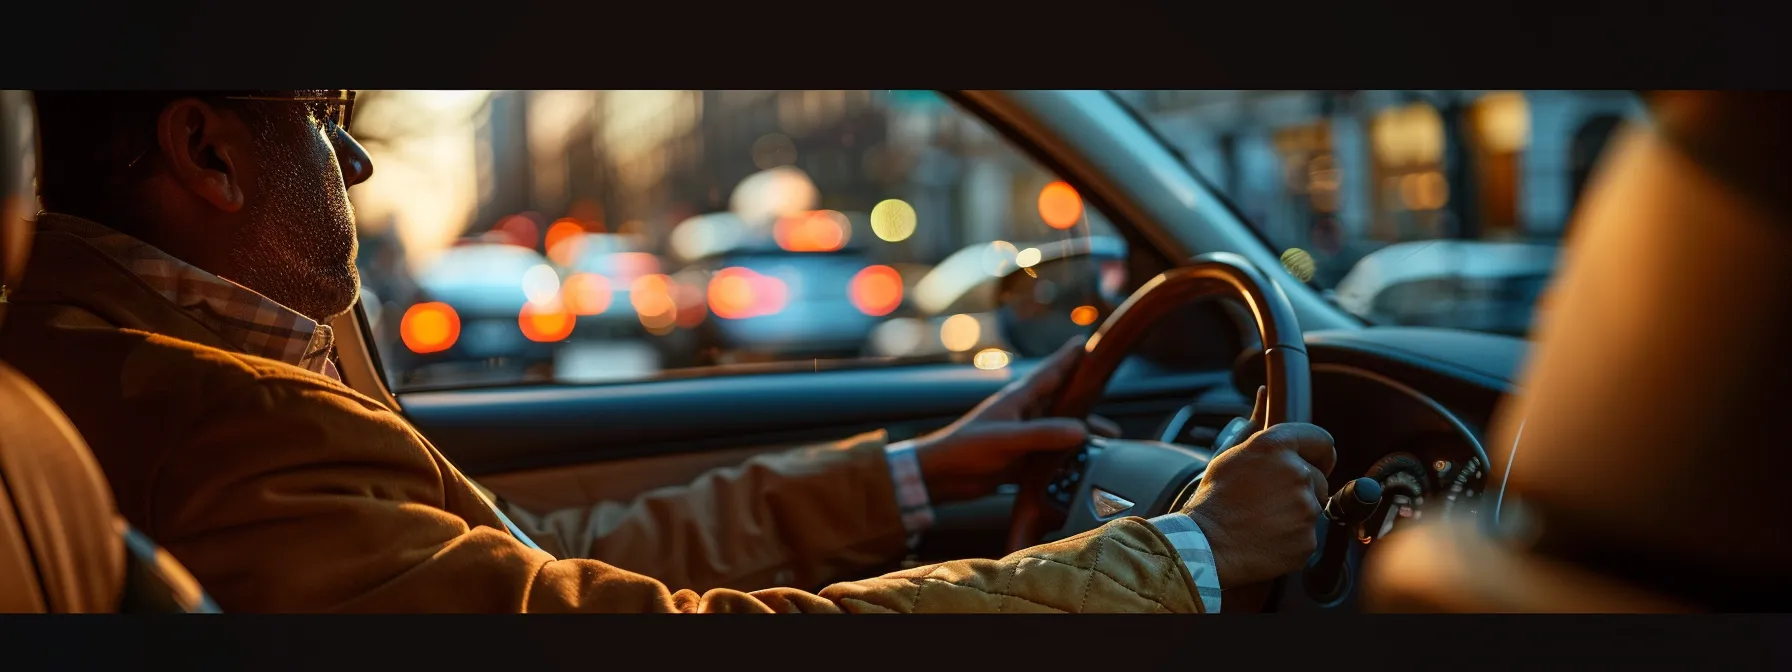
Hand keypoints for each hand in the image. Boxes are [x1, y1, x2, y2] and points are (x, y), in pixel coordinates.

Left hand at [901, 337, 1116, 503]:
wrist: (942, 476)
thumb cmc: (966, 448)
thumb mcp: (1006, 439)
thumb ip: (1043, 434)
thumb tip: (1082, 430)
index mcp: (1020, 398)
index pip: (1052, 371)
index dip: (1071, 356)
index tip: (1088, 342)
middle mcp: (1026, 413)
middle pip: (1064, 401)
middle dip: (1088, 400)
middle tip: (1111, 397)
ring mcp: (1024, 436)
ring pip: (1061, 430)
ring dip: (1082, 435)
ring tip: (1109, 441)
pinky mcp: (1022, 459)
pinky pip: (1052, 455)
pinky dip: (1068, 459)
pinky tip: (1085, 465)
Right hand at [1181, 421, 1336, 587]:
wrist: (1205, 546)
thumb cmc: (1213, 499)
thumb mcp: (1230, 454)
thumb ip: (1255, 423)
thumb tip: (1265, 393)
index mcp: (1276, 446)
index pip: (1322, 440)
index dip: (1319, 453)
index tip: (1315, 463)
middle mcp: (1297, 473)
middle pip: (1318, 478)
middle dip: (1301, 488)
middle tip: (1269, 500)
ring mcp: (1305, 508)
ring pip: (1313, 508)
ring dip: (1296, 514)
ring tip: (1264, 521)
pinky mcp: (1308, 539)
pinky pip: (1308, 536)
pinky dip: (1293, 539)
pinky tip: (1267, 538)